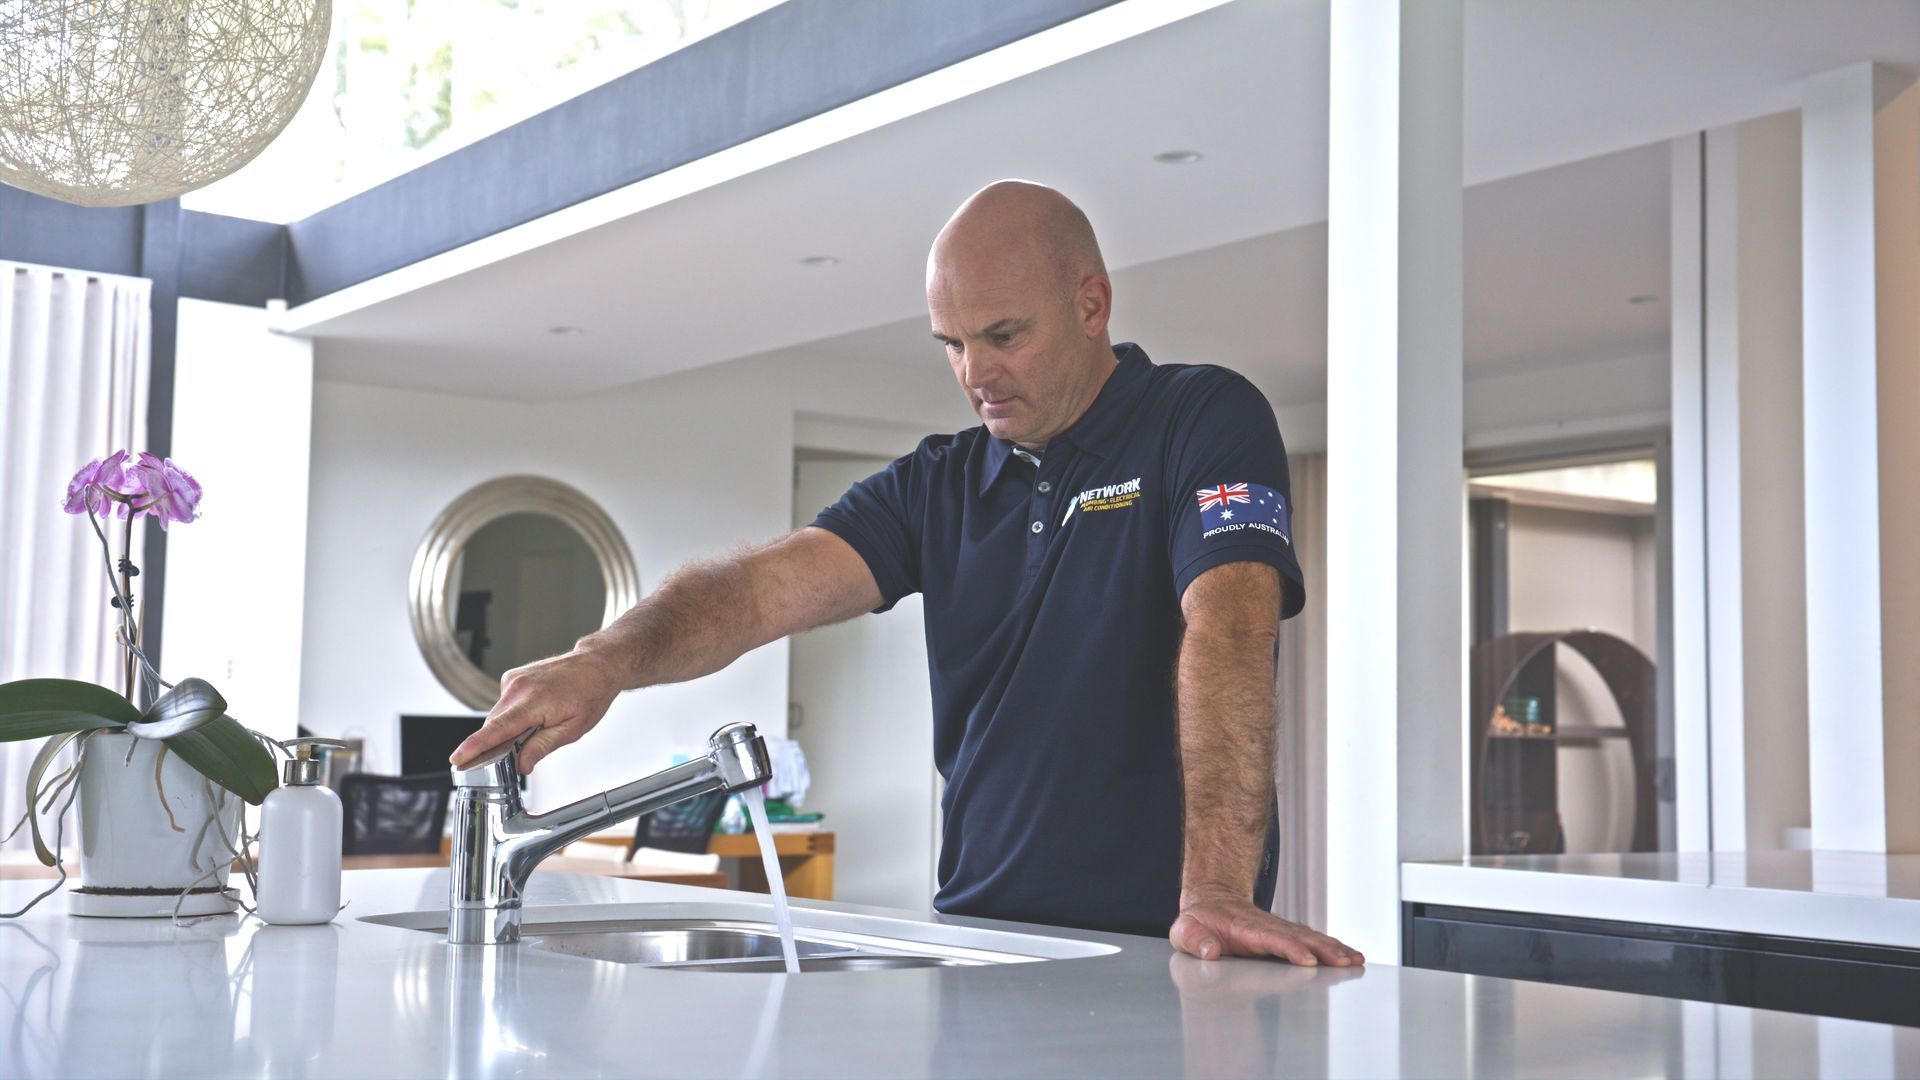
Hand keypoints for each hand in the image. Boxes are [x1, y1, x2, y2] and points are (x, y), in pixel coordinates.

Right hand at [448, 649, 624, 773]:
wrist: (596, 664)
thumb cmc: (590, 693)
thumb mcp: (572, 729)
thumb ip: (542, 747)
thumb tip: (521, 765)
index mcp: (534, 702)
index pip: (497, 729)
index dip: (474, 747)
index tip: (457, 758)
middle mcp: (518, 688)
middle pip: (493, 726)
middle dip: (499, 744)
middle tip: (521, 752)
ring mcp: (513, 680)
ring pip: (497, 716)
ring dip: (508, 728)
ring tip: (537, 725)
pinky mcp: (512, 677)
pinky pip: (503, 705)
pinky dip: (512, 714)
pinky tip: (533, 712)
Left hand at [1169, 893, 1364, 966]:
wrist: (1211, 902)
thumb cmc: (1198, 922)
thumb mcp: (1185, 930)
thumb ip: (1194, 939)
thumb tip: (1209, 951)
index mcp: (1245, 928)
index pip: (1271, 938)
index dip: (1289, 948)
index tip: (1306, 959)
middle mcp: (1267, 927)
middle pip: (1300, 937)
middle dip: (1323, 949)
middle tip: (1345, 962)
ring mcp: (1279, 930)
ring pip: (1311, 938)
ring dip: (1334, 949)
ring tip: (1355, 960)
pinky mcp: (1287, 935)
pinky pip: (1312, 940)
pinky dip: (1333, 947)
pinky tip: (1351, 956)